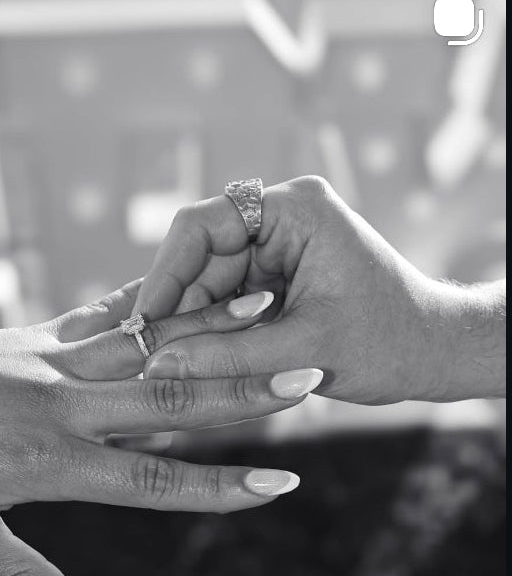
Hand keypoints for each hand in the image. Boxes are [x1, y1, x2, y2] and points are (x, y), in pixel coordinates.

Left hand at [0, 269, 309, 575]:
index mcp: (47, 461)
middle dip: (244, 390)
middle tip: (307, 376)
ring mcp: (56, 360)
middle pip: (170, 398)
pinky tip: (191, 284)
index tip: (278, 485)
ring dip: (213, 329)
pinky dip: (157, 304)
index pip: (151, 479)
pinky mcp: (42, 334)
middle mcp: (64, 404)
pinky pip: (109, 315)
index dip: (219, 486)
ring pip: (150, 344)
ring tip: (267, 308)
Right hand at [134, 176, 504, 403]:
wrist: (431, 353)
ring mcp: (277, 243)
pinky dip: (212, 328)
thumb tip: (157, 365)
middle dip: (179, 306)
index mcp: (295, 210)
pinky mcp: (275, 271)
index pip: (203, 225)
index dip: (165, 272)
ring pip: (208, 280)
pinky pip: (225, 296)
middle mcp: (281, 217)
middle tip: (153, 355)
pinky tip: (198, 358)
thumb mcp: (304, 352)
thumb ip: (227, 357)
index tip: (143, 322)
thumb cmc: (388, 344)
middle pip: (200, 256)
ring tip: (174, 364)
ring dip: (194, 322)